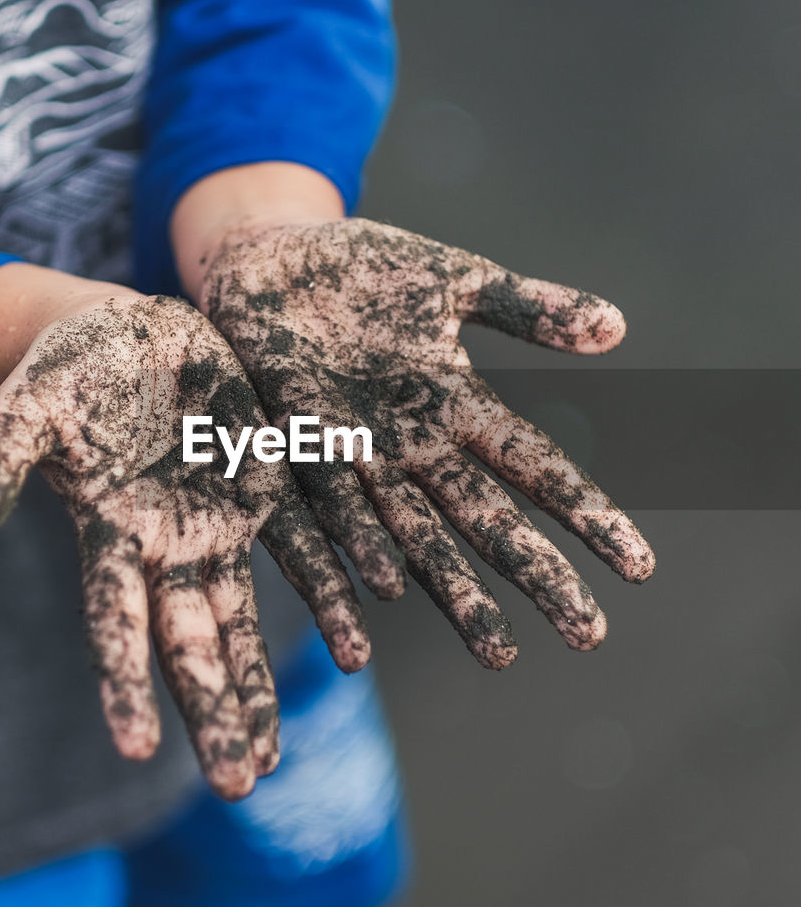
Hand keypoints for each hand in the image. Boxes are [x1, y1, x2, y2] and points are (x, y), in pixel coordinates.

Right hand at [0, 292, 367, 798]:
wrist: (127, 332)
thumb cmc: (64, 375)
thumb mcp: (27, 414)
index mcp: (110, 535)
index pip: (117, 623)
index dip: (125, 682)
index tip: (137, 748)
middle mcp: (167, 547)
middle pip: (192, 643)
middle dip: (214, 711)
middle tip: (238, 784)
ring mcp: (219, 523)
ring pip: (244, 618)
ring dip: (263, 682)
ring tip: (280, 754)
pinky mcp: (263, 484)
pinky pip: (303, 547)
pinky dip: (329, 593)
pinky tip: (355, 647)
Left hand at [201, 217, 654, 668]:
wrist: (267, 258)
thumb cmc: (363, 272)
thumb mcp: (455, 281)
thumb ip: (527, 308)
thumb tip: (618, 327)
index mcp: (455, 404)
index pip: (535, 468)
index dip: (586, 514)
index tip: (641, 566)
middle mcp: (413, 444)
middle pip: (485, 518)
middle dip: (536, 575)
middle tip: (588, 636)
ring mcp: (354, 453)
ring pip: (414, 535)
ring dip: (454, 592)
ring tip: (496, 648)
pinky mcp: (292, 445)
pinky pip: (326, 507)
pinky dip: (356, 546)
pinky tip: (385, 587)